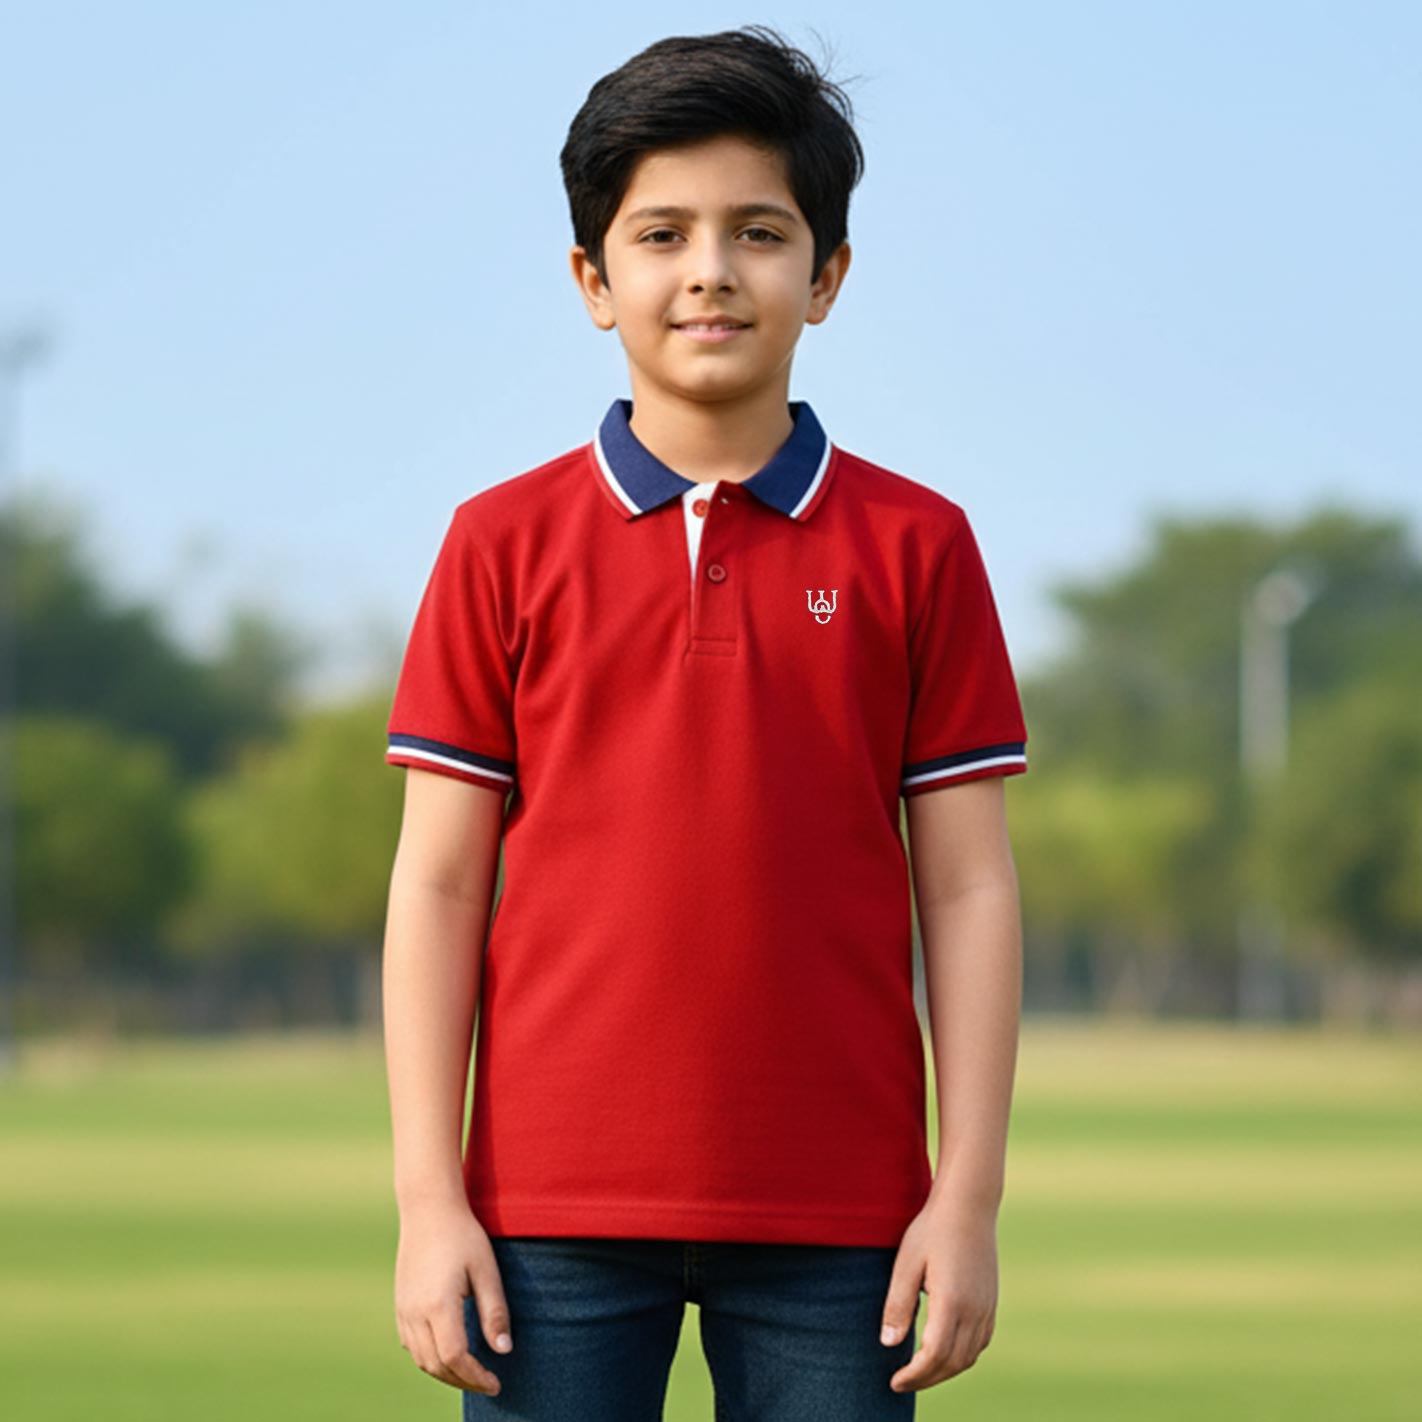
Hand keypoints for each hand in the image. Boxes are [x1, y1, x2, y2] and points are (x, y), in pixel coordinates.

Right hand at [394, 1198, 513, 1394]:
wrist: (428, 1208)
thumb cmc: (463, 1235)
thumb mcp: (486, 1270)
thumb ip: (494, 1312)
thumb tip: (504, 1351)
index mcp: (438, 1305)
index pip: (455, 1358)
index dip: (476, 1376)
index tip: (496, 1383)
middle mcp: (415, 1312)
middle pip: (436, 1365)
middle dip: (463, 1380)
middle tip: (488, 1383)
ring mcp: (403, 1310)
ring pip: (421, 1359)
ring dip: (445, 1372)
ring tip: (472, 1372)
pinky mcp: (400, 1304)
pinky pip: (411, 1345)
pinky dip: (430, 1358)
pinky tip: (448, 1353)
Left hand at [879, 1197, 997, 1393]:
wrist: (969, 1204)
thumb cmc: (932, 1229)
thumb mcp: (906, 1263)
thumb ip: (898, 1305)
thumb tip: (888, 1344)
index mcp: (952, 1302)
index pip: (934, 1356)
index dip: (914, 1375)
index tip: (894, 1381)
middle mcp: (975, 1310)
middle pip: (953, 1363)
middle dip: (927, 1379)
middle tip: (902, 1381)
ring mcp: (987, 1307)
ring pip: (969, 1357)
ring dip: (945, 1370)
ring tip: (919, 1370)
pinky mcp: (992, 1301)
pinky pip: (980, 1342)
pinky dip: (962, 1356)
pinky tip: (944, 1350)